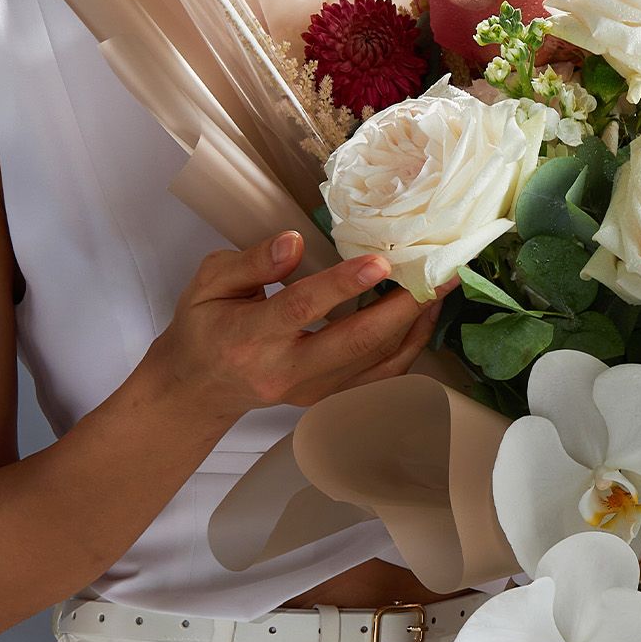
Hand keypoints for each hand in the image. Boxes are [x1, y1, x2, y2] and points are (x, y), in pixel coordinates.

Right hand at [147, 230, 453, 425]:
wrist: (199, 388)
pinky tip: (425, 315)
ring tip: (441, 287)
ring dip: (414, 326)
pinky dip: (409, 347)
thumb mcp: (208, 283)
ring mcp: (311, 392)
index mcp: (250, 338)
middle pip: (353, 344)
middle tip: (436, 274)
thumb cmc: (204, 327)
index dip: (341, 285)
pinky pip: (379, 377)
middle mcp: (285, 372)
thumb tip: (293, 242)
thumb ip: (251, 262)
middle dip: (401, 308)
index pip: (301, 309)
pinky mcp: (328, 398)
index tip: (379, 262)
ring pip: (375, 364)